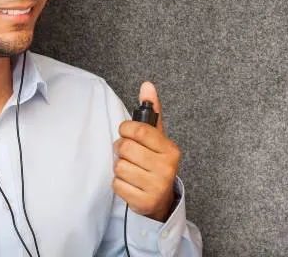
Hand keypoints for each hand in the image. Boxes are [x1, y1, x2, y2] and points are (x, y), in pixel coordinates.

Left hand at [112, 81, 180, 221]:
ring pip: (120, 167)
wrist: (161, 199)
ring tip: (131, 169)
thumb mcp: (157, 137)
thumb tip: (147, 85)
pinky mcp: (144, 202)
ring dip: (120, 167)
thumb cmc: (154, 162)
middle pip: (125, 148)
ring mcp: (156, 186)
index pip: (139, 130)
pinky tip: (130, 184)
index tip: (126, 132)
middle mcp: (166, 168)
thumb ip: (151, 111)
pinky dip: (119, 184)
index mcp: (170, 149)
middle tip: (128, 154)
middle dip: (121, 149)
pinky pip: (117, 185)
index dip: (126, 129)